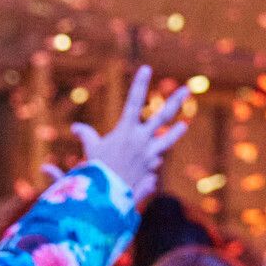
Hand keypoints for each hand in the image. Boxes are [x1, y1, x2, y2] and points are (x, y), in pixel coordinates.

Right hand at [71, 66, 190, 203]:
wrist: (107, 197)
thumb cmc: (96, 170)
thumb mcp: (91, 149)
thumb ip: (86, 136)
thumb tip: (77, 128)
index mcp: (125, 130)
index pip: (133, 101)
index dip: (140, 84)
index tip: (147, 68)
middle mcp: (142, 140)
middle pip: (162, 116)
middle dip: (175, 101)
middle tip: (188, 88)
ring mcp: (150, 155)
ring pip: (167, 140)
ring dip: (176, 132)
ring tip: (184, 125)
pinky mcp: (152, 169)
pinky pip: (153, 164)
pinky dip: (148, 166)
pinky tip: (145, 171)